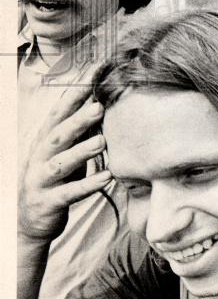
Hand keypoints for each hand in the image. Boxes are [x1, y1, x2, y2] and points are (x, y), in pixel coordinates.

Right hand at [18, 83, 110, 242]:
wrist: (29, 221)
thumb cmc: (54, 179)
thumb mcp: (65, 152)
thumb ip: (80, 131)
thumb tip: (102, 102)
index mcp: (44, 142)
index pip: (57, 114)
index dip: (73, 96)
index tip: (93, 77)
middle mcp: (39, 158)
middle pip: (57, 136)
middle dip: (77, 121)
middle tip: (99, 107)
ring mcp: (41, 181)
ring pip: (60, 164)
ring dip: (81, 152)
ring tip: (102, 141)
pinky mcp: (49, 203)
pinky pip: (69, 193)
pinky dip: (88, 185)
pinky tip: (107, 177)